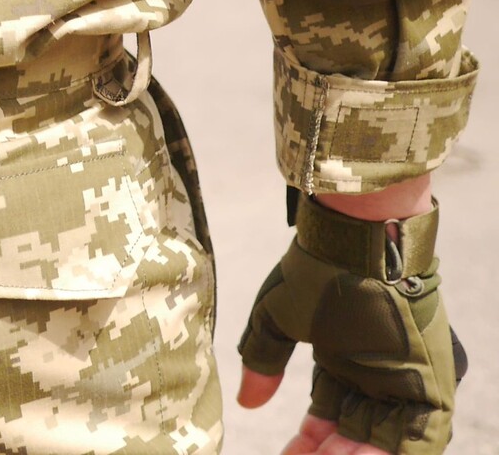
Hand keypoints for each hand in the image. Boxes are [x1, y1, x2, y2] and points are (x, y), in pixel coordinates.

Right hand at [237, 194, 459, 454]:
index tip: (289, 454)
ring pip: (387, 440)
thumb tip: (246, 403)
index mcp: (342, 359)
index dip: (309, 440)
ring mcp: (403, 382)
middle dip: (331, 453)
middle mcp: (374, 376)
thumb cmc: (314, 272)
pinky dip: (394, 453)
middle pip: (355, 434)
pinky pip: (419, 437)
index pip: (328, 416)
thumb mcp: (276, 316)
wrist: (356, 243)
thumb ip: (263, 359)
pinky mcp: (429, 387)